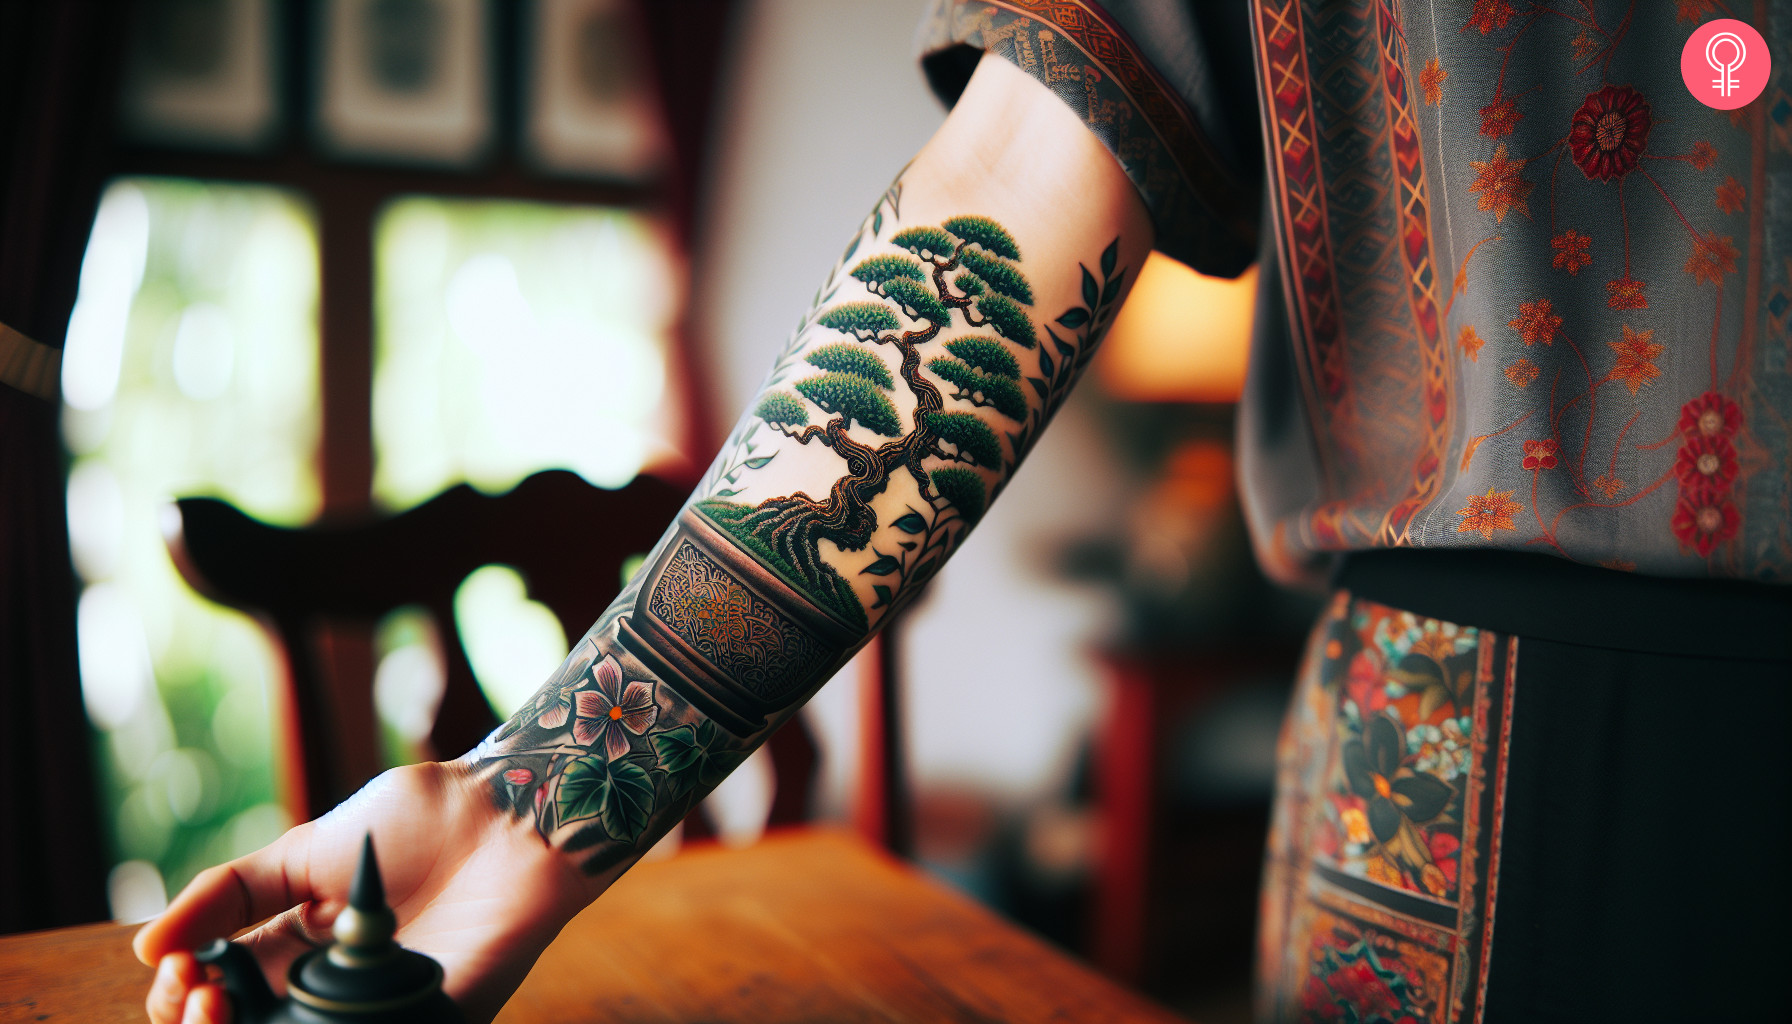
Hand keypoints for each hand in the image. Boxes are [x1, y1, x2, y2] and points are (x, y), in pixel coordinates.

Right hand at [134, 760, 593, 1022]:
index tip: (181, 967)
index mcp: (294, 955)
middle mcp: (328, 995)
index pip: (216, 1001)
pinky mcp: (433, 1021)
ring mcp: (379, 1013)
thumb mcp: (306, 851)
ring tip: (223, 1008)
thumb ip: (230, 895)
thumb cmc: (420, 821)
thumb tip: (147, 947)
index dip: (182, 997)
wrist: (509, 813)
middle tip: (201, 994)